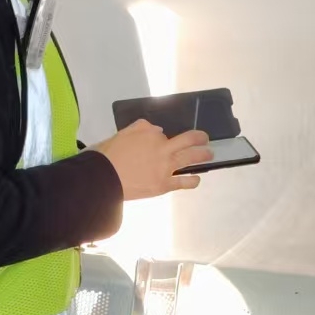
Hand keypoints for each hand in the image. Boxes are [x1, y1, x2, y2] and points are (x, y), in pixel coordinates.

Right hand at [90, 119, 212, 199]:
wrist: (104, 178)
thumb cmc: (109, 154)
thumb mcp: (123, 133)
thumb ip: (141, 129)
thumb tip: (158, 131)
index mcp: (151, 134)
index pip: (162, 133)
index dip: (162, 137)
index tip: (160, 140)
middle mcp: (163, 149)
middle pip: (187, 141)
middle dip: (199, 138)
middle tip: (205, 138)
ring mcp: (165, 168)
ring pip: (189, 159)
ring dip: (202, 155)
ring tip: (210, 154)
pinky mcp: (163, 185)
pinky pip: (182, 182)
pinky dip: (192, 180)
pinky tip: (197, 178)